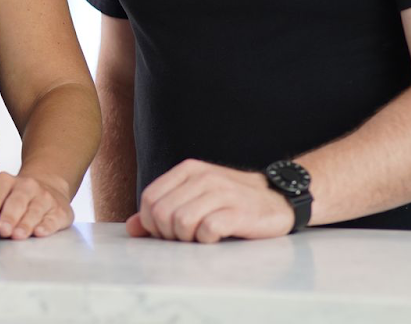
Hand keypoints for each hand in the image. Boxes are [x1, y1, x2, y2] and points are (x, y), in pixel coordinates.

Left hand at [0, 171, 73, 239]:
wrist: (50, 186)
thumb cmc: (19, 197)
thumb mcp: (3, 195)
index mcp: (8, 181)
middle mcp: (28, 186)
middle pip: (17, 201)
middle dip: (9, 216)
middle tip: (2, 229)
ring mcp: (45, 197)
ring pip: (35, 211)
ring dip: (25, 224)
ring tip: (18, 235)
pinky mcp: (60, 211)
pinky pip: (53, 219)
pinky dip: (46, 226)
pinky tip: (40, 232)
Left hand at [126, 159, 293, 242]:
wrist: (278, 199)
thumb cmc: (231, 202)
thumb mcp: (194, 197)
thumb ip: (163, 209)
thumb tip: (132, 228)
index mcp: (188, 170)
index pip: (149, 198)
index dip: (150, 222)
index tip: (166, 232)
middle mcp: (203, 177)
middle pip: (161, 213)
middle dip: (167, 234)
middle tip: (184, 238)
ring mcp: (222, 193)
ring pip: (180, 222)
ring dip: (186, 239)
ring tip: (200, 238)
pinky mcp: (238, 212)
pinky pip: (207, 230)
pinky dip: (206, 241)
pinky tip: (216, 238)